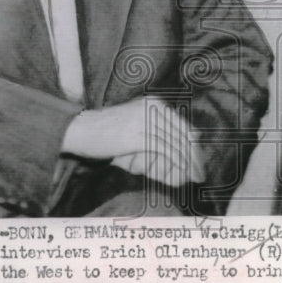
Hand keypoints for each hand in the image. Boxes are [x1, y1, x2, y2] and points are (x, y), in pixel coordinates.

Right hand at [62, 96, 203, 186]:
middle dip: (195, 156)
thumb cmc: (105, 132)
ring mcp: (146, 120)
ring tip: (195, 178)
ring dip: (188, 164)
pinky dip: (175, 164)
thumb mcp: (134, 126)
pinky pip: (164, 151)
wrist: (79, 129)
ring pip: (175, 144)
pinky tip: (180, 176)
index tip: (200, 162)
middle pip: (183, 135)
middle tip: (202, 174)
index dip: (194, 146)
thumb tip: (180, 154)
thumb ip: (155, 134)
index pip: (183, 126)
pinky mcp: (138, 134)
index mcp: (154, 104)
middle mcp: (153, 108)